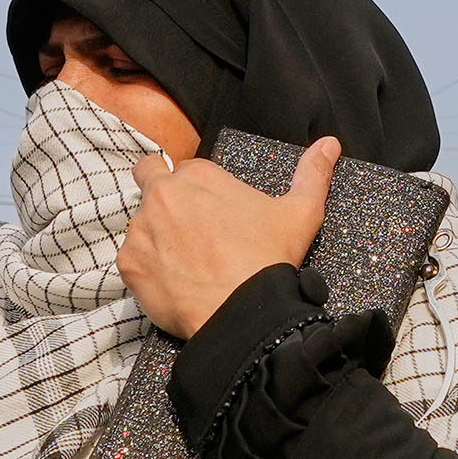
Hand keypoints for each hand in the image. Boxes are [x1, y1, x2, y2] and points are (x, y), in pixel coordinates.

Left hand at [116, 133, 334, 339]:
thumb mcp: (301, 212)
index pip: (185, 168)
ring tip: (184, 262)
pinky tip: (173, 281)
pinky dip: (147, 268)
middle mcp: (162, 193)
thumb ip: (313, 173)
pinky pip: (131, 259)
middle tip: (184, 225)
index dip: (197, 188)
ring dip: (155, 234)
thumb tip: (329, 144)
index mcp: (198, 174)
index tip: (210, 213)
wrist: (243, 314)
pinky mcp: (128, 263)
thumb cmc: (269, 260)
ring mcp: (140, 228)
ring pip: (139, 222)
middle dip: (160, 192)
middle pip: (148, 177)